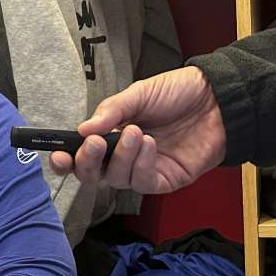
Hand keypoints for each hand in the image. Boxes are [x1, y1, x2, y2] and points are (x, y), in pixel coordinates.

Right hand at [48, 66, 227, 193]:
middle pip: (92, 175)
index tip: (58, 154)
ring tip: (135, 132)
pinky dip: (142, 164)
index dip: (65, 160)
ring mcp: (142, 170)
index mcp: (109, 135)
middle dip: (87, 162)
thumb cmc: (177, 93)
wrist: (217, 98)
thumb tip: (82, 130)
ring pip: (116, 179)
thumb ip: (111, 111)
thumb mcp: (139, 94)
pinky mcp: (164, 181)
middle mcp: (122, 157)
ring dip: (121, 157)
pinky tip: (150, 145)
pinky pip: (143, 182)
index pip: (80, 156)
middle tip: (96, 143)